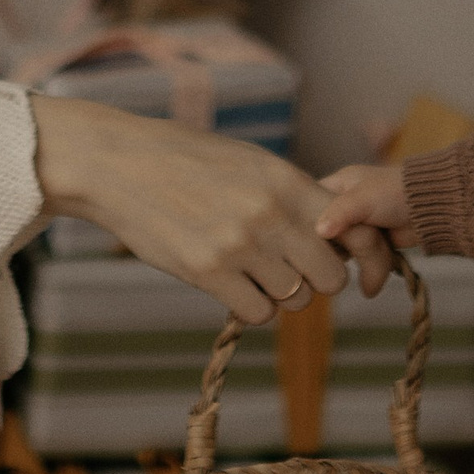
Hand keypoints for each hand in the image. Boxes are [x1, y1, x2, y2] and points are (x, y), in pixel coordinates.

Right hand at [31, 96, 348, 324]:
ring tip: (252, 270)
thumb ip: (295, 197)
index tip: (343, 261)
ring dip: (280, 294)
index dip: (356, 254)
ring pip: (296, 299)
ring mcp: (239, 245)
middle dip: (317, 280)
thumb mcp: (252, 163)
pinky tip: (233, 284)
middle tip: (290, 268)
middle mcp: (269, 214)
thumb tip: (337, 233)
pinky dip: (252, 306)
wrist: (116, 162)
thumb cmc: (187, 160)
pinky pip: (258, 313)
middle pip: (330, 277)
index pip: (353, 231)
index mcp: (287, 182)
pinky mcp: (207, 272)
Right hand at [316, 163, 416, 297]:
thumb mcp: (362, 198)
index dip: (304, 222)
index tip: (305, 239)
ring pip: (341, 248)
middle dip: (330, 245)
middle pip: (322, 232)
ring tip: (354, 259)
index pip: (305, 205)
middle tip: (335, 252)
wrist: (435, 205)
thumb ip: (340, 213)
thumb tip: (318, 231)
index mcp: (335, 186)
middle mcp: (343, 205)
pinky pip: (359, 257)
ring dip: (350, 256)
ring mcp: (358, 225)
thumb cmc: (397, 192)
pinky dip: (364, 264)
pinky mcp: (373, 242)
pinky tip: (364, 269)